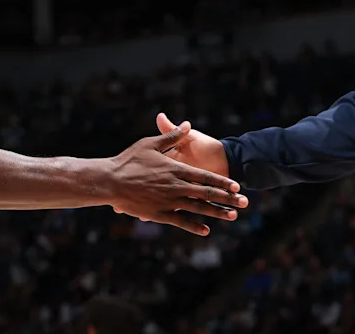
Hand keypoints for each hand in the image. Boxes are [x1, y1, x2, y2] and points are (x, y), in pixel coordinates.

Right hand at [109, 121, 248, 235]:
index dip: (222, 181)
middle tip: (244, 202)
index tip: (236, 186)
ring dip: (217, 212)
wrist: (110, 180)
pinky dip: (194, 226)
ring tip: (232, 216)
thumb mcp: (150, 143)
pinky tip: (206, 230)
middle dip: (227, 198)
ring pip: (197, 208)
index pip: (204, 177)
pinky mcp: (159, 213)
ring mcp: (168, 201)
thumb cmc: (128, 160)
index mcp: (175, 169)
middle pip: (206, 194)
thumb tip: (187, 124)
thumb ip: (171, 134)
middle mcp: (175, 186)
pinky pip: (180, 221)